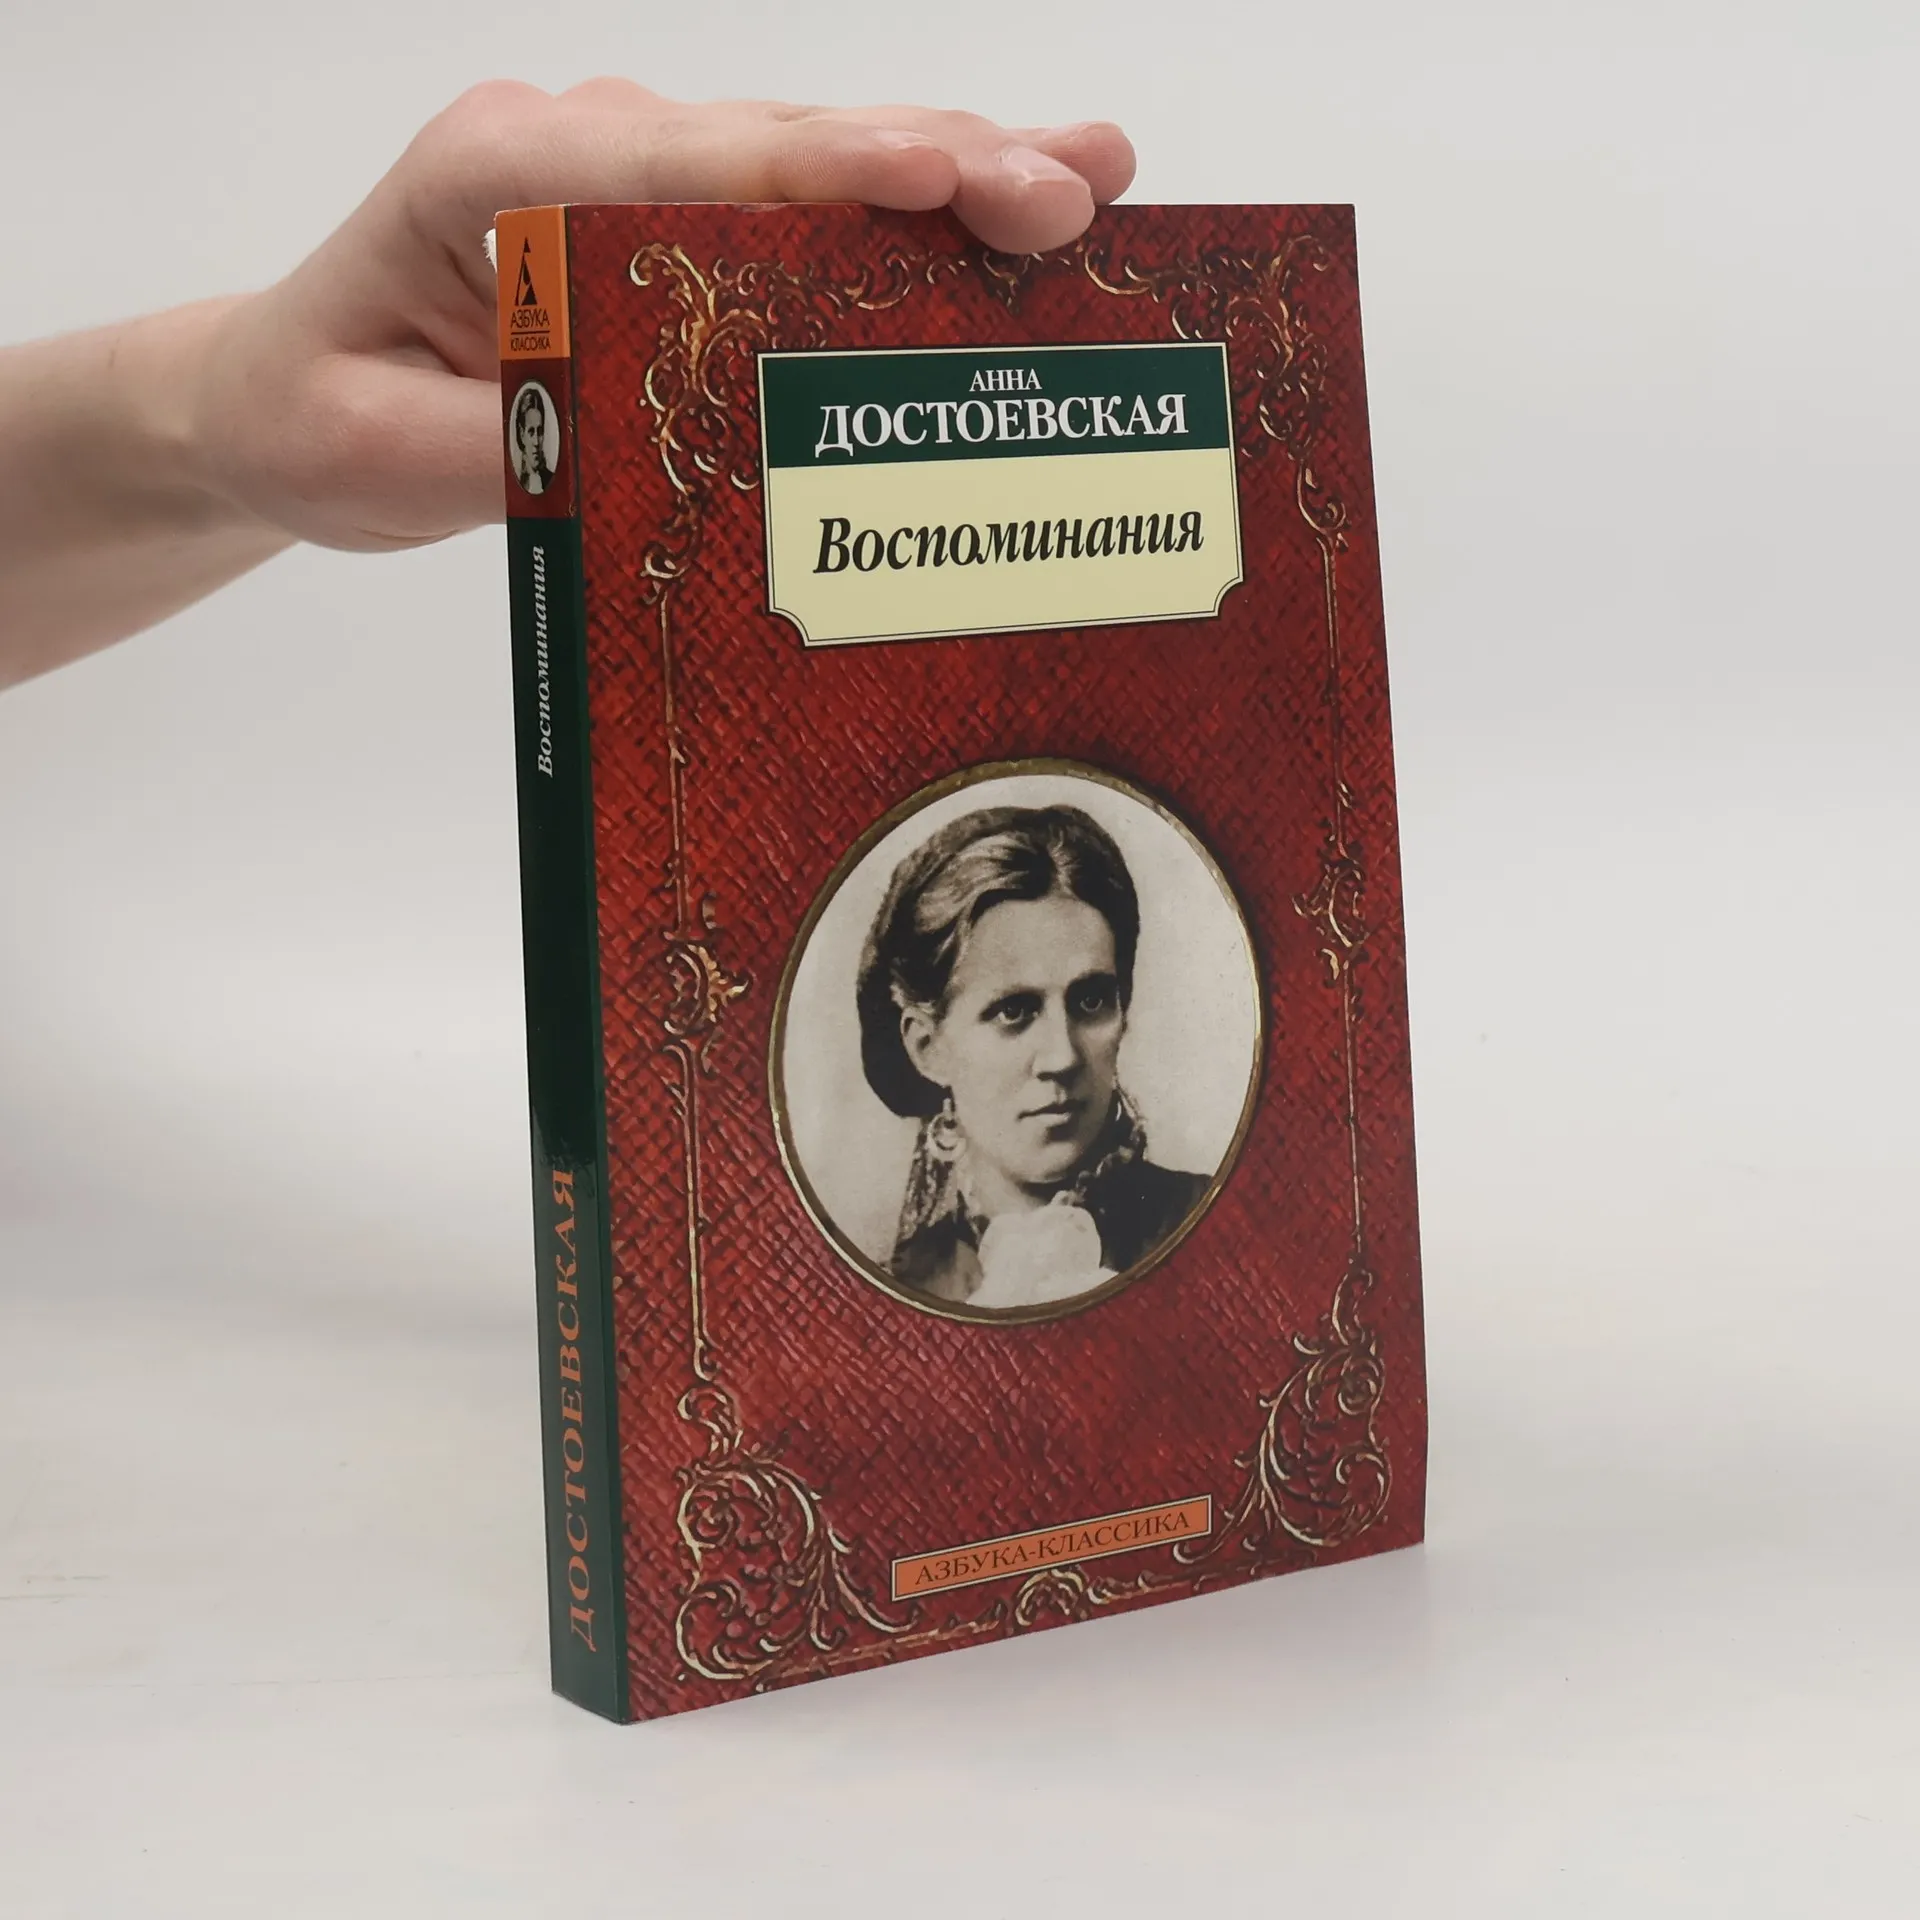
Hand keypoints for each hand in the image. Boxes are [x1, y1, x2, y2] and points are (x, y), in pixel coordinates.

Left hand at [194, 84, 1136, 553]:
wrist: (284, 393)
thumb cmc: (324, 414)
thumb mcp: (388, 455)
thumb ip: (518, 440)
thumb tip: (662, 440)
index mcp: (501, 177)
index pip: (693, 163)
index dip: (834, 170)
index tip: (950, 177)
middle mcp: (579, 148)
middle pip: (783, 142)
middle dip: (940, 160)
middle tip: (1077, 186)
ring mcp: (630, 172)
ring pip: (811, 158)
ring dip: (953, 168)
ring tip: (1087, 177)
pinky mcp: (665, 217)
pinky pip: (797, 203)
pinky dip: (904, 210)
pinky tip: (1002, 208)